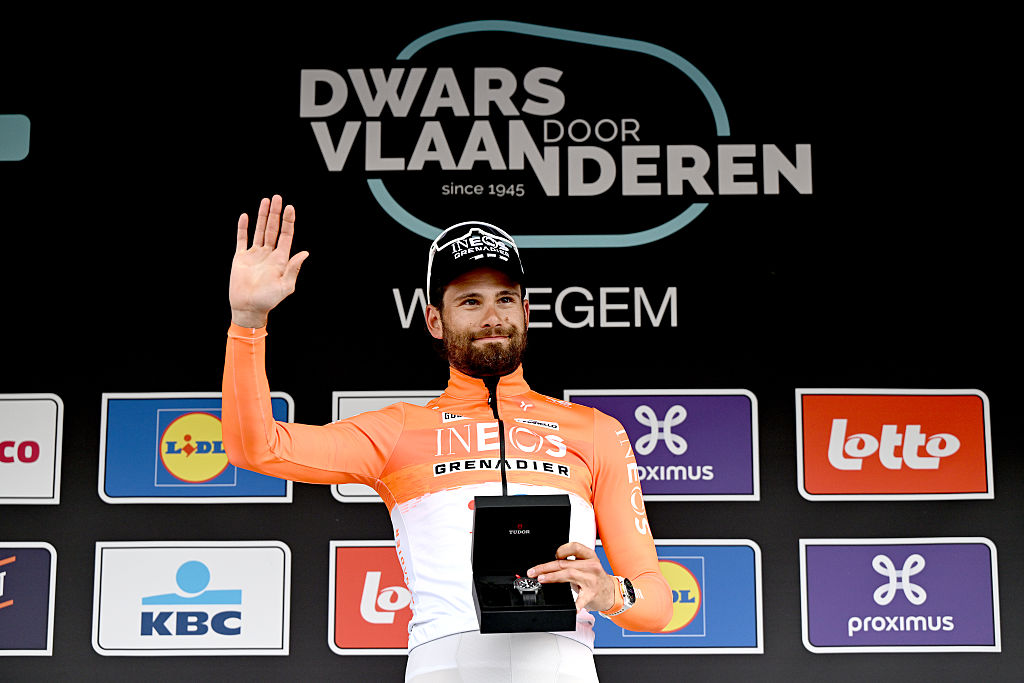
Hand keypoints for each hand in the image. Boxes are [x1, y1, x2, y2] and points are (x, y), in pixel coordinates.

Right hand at [229, 195, 309, 327]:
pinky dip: (243, 228)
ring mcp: (255, 255)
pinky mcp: (241, 258)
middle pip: (273, 229)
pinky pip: (242, 239)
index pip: (286, 235)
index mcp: (280, 259)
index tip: (290, 208)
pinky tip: (246, 216)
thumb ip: (293, 268)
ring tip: (265, 201)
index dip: (288, 222)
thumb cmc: (268, 300)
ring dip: (262, 216)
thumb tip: (304, 253)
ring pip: (259, 231)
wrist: (248, 308)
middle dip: (275, 213)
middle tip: (277, 198)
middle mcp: (269, 254)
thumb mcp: (285, 285)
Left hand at [526, 541, 617, 611]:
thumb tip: (549, 565)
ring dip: (552, 577)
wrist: (611, 593)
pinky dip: (576, 604)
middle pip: (565, 563)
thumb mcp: (586, 565)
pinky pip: (582, 599)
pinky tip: (571, 608)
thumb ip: (571, 563)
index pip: (574, 547)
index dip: (561, 550)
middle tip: (534, 572)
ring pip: (568, 574)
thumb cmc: (595, 578)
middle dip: (546, 567)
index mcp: (589, 556)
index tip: (552, 556)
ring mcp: (592, 580)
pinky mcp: (592, 594)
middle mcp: (591, 566)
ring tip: (541, 579)